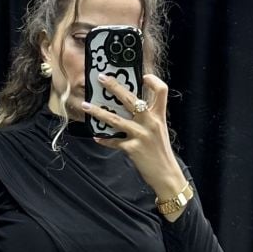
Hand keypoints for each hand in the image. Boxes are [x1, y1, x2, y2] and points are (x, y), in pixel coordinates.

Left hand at [80, 71, 187, 198]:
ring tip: (86, 106)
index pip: (162, 91)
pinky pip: (113, 142)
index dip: (154, 80)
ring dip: (98, 112)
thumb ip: (147, 119)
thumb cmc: (160, 152)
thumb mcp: (159, 131)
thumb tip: (128, 109)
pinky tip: (97, 137)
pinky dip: (104, 139)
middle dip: (114, 87)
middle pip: (131, 99)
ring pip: (115, 120)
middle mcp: (150, 123)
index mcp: (159, 116)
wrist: (166, 174)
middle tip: (102, 78)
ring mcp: (141, 135)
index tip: (143, 76)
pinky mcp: (132, 149)